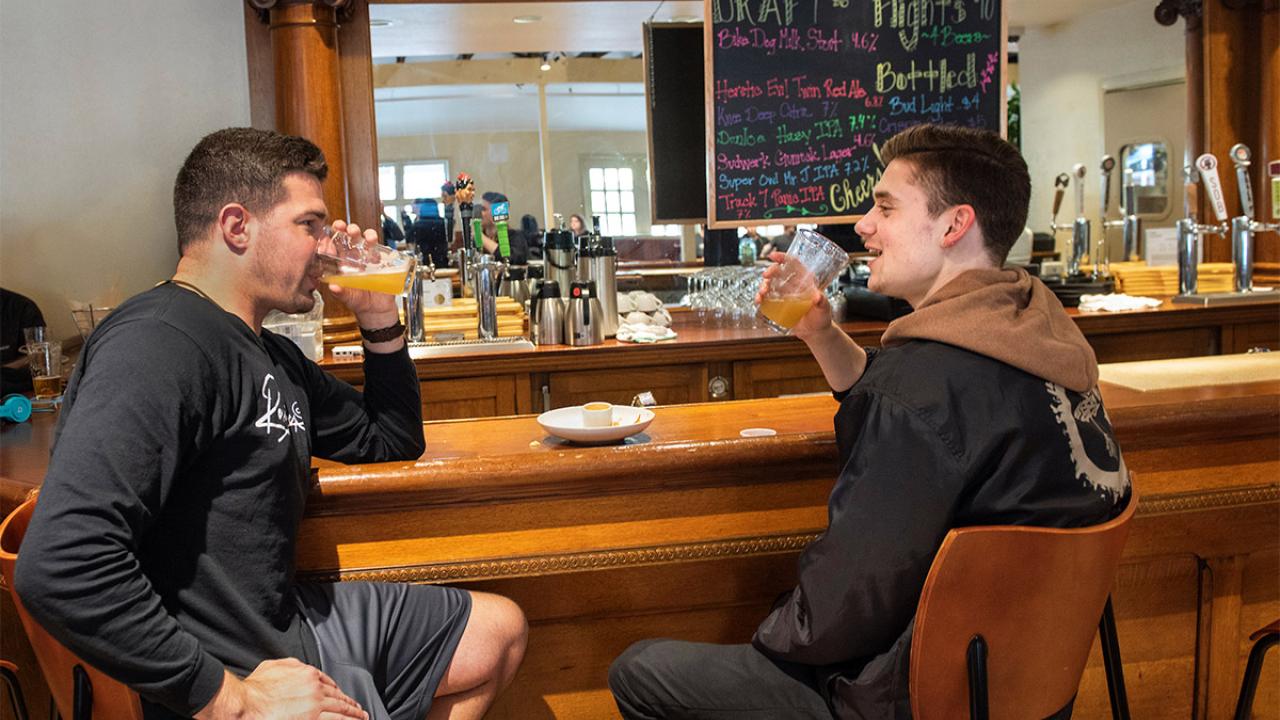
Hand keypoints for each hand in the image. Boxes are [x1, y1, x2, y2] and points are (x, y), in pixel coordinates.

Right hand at [195, 660, 367, 719]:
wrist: (246, 705)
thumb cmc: (255, 688)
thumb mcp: (274, 666)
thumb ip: (291, 665)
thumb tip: (300, 668)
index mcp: (308, 674)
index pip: (329, 683)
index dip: (338, 692)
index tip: (343, 697)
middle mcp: (315, 690)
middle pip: (339, 698)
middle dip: (351, 705)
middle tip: (360, 711)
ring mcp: (315, 707)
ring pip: (342, 712)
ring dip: (354, 716)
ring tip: (362, 719)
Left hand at [325, 220, 398, 324]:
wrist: (376, 311)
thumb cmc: (359, 303)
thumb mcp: (348, 298)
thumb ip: (340, 293)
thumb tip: (333, 287)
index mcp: (344, 264)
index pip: (337, 246)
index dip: (335, 236)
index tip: (333, 229)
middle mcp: (356, 260)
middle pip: (352, 240)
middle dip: (350, 231)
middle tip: (349, 229)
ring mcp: (370, 261)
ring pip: (367, 243)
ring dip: (366, 236)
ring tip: (367, 236)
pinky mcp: (382, 264)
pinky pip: (381, 252)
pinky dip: (379, 248)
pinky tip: (376, 247)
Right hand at [754, 251, 833, 339]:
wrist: (815, 332)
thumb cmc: (822, 317)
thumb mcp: (824, 308)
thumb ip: (822, 302)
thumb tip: (818, 297)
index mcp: (805, 280)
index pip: (793, 264)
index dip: (783, 257)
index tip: (772, 256)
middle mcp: (793, 285)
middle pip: (778, 272)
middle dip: (770, 271)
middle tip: (766, 276)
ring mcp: (784, 294)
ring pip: (770, 284)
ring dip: (763, 285)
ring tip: (762, 293)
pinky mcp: (778, 305)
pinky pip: (766, 299)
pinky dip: (760, 298)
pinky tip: (759, 301)